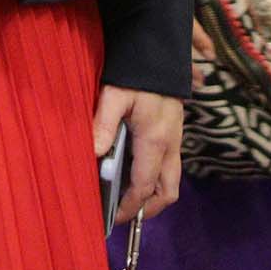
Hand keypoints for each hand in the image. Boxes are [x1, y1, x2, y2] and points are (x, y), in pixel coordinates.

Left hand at [92, 84, 182, 223]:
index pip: (143, 187)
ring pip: (172, 181)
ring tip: (127, 197)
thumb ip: (103, 124)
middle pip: (168, 192)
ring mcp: (176, 139)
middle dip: (148, 209)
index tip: (111, 218)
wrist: (161, 51)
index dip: (128, 208)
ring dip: (153, 195)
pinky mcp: (176, 133)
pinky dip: (156, 178)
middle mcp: (171, 145)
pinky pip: (170, 167)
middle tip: (123, 213)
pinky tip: (134, 172)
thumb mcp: (115, 95)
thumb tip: (94, 155)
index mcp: (154, 141)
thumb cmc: (136, 73)